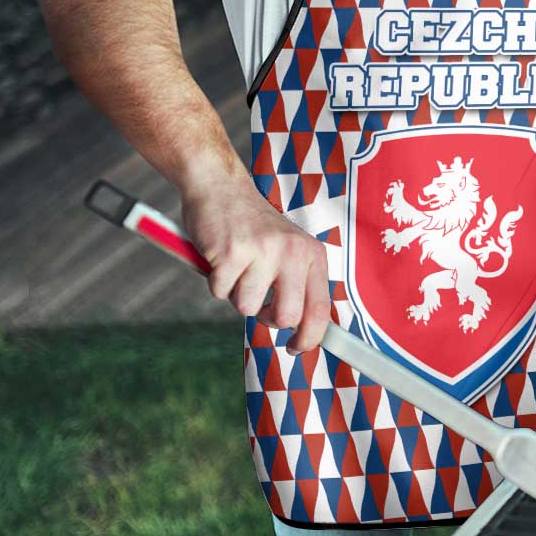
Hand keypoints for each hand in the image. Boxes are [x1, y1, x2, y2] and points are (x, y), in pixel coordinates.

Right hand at [180, 176, 330, 354]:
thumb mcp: (289, 250)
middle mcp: (293, 252)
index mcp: (312, 254)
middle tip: (258, 302)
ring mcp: (263, 251)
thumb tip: (305, 331)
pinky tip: (221, 258)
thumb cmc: (253, 227)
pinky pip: (220, 292)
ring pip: (247, 308)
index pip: (320, 309)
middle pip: (287, 317)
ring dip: (236, 294)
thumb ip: (298, 284)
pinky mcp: (232, 252)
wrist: (220, 187)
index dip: (310, 338)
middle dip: (267, 319)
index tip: (296, 348)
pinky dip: (216, 282)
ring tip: (237, 267)